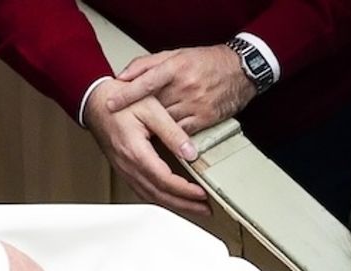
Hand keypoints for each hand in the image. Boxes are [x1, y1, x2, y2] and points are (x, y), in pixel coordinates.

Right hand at [82, 78, 209, 215]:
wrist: (95, 101)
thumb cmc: (120, 101)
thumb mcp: (152, 109)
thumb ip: (172, 132)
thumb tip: (190, 153)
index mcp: (136, 152)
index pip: (164, 180)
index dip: (185, 190)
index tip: (202, 194)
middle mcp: (128, 165)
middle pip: (159, 194)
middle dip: (184, 204)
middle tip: (204, 209)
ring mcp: (124, 170)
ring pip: (151, 196)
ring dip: (174, 204)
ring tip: (193, 207)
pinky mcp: (124, 169)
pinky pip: (143, 190)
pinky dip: (160, 198)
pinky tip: (171, 199)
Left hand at [116, 45, 256, 134]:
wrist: (240, 72)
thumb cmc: (206, 62)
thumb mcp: (176, 54)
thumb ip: (147, 65)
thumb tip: (123, 76)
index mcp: (176, 68)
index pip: (146, 82)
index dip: (127, 95)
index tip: (110, 104)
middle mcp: (185, 87)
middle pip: (154, 106)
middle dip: (139, 114)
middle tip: (123, 121)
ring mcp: (196, 104)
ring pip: (167, 122)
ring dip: (153, 128)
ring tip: (141, 132)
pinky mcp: (205, 119)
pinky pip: (182, 132)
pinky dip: (171, 136)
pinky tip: (163, 137)